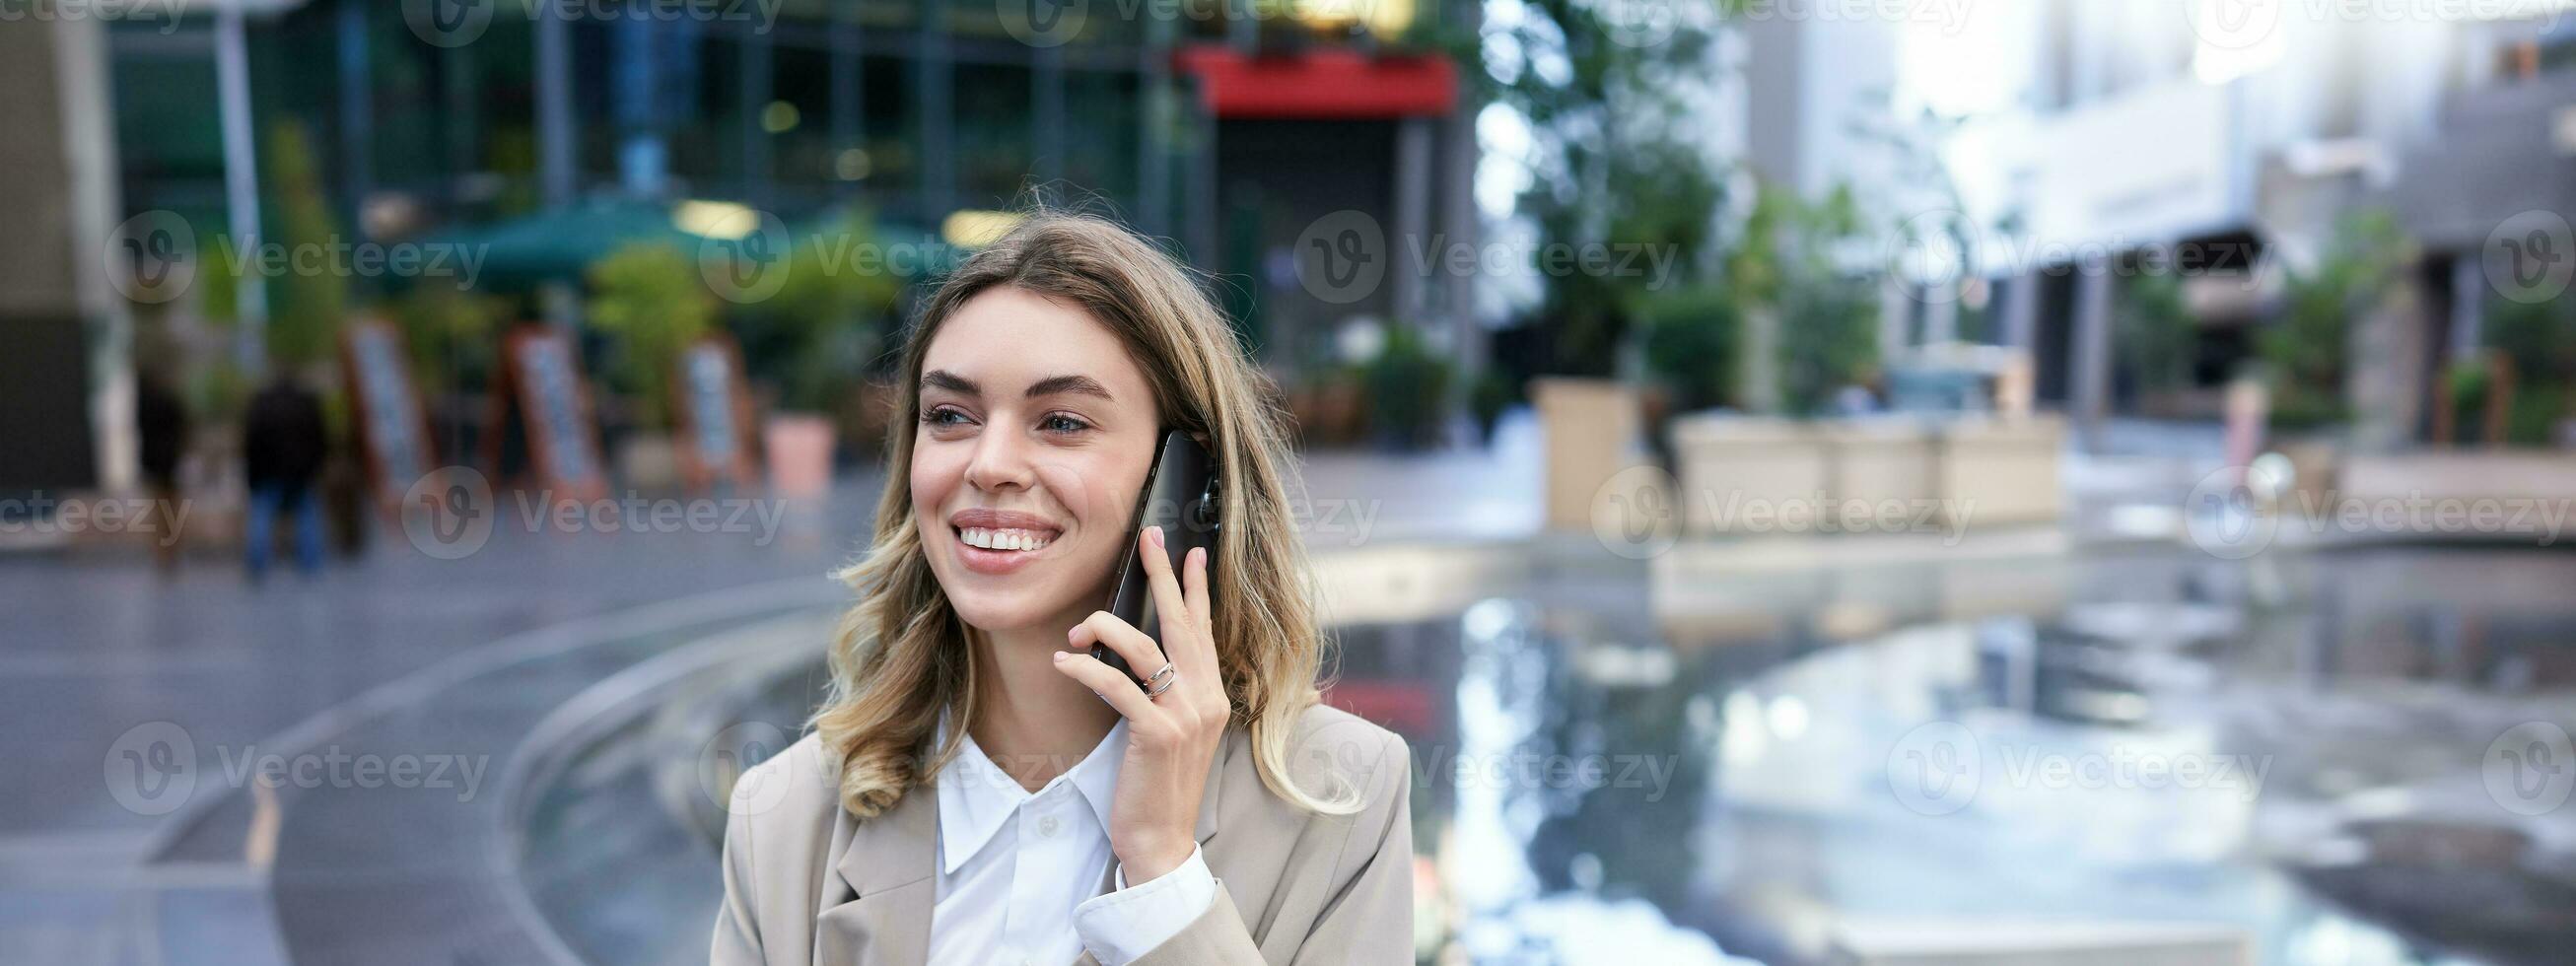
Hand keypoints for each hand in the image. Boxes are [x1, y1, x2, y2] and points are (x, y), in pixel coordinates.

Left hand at [1050, 525, 1225, 883]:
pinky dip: (1086, 669)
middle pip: (1182, 625)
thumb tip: (1136, 659)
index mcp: (1212, 696)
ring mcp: (1185, 716)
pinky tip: (1063, 662)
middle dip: (1164, 577)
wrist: (1160, 840)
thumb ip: (1165, 695)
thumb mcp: (1169, 732)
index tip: (1190, 552)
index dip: (1196, 590)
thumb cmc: (1157, 786)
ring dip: (1106, 629)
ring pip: (1147, 649)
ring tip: (1076, 629)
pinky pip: (1117, 686)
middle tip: (1149, 538)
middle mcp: (1206, 699)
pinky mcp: (1157, 734)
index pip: (1204, 631)